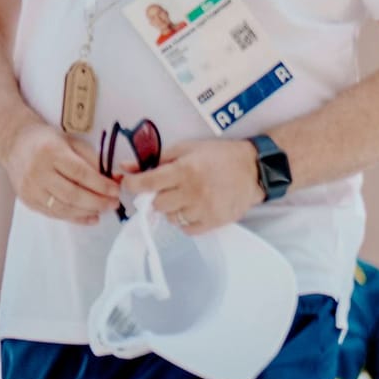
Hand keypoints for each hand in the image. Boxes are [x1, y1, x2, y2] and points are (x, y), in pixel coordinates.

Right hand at [4, 122, 118, 224]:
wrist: (16, 145)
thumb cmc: (49, 141)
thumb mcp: (72, 142)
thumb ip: (92, 160)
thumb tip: (114, 179)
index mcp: (51, 153)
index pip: (80, 173)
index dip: (101, 185)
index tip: (117, 190)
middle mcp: (38, 172)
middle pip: (72, 194)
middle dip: (97, 202)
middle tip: (114, 203)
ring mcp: (30, 189)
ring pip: (63, 208)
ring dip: (87, 212)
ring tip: (104, 210)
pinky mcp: (27, 201)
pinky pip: (54, 214)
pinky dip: (74, 218)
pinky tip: (90, 217)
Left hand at [125, 138, 263, 233]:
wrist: (254, 169)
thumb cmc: (219, 155)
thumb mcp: (188, 148)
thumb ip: (157, 159)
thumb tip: (125, 168)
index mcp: (185, 170)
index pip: (146, 183)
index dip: (132, 184)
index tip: (130, 183)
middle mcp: (192, 191)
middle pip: (156, 204)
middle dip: (158, 196)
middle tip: (167, 189)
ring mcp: (203, 209)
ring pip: (170, 218)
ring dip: (173, 209)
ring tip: (186, 198)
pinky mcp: (213, 222)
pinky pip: (186, 229)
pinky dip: (185, 221)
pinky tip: (194, 208)